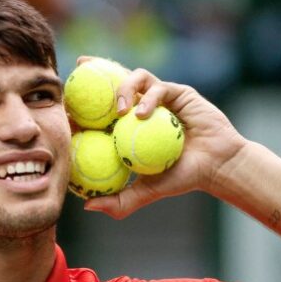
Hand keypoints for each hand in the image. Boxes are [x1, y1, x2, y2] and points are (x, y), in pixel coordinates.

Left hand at [77, 57, 246, 218]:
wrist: (216, 166)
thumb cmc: (181, 177)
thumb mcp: (146, 192)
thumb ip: (120, 201)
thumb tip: (87, 206)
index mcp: (127, 126)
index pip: (98, 111)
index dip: (80, 105)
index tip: (65, 109)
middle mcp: (139, 107)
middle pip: (111, 84)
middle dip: (91, 75)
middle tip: (77, 79)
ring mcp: (157, 97)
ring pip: (133, 78)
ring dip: (122, 89)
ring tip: (118, 110)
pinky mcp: (175, 91)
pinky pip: (157, 87)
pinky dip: (148, 98)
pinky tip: (144, 114)